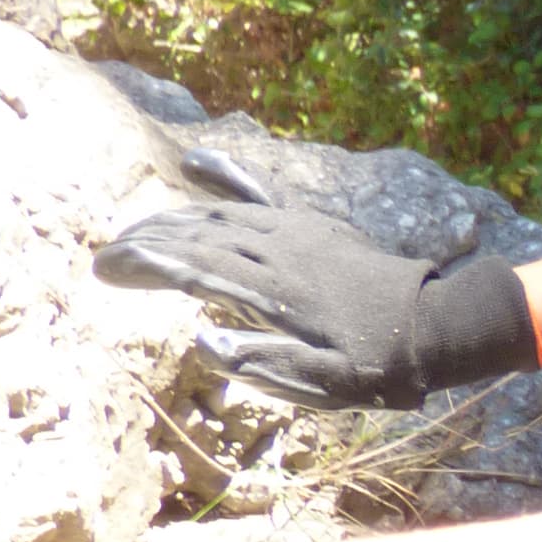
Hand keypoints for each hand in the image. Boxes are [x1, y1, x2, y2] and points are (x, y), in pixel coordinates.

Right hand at [96, 149, 539, 407]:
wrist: (438, 328)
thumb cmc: (377, 367)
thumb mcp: (324, 381)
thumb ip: (263, 361)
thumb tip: (203, 341)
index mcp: (274, 292)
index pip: (193, 270)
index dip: (146, 267)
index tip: (105, 269)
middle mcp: (279, 251)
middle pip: (197, 237)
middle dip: (146, 243)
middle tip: (103, 258)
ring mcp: (295, 231)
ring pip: (220, 215)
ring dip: (172, 220)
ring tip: (133, 231)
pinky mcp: (313, 223)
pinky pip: (263, 192)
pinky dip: (227, 176)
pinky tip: (196, 160)